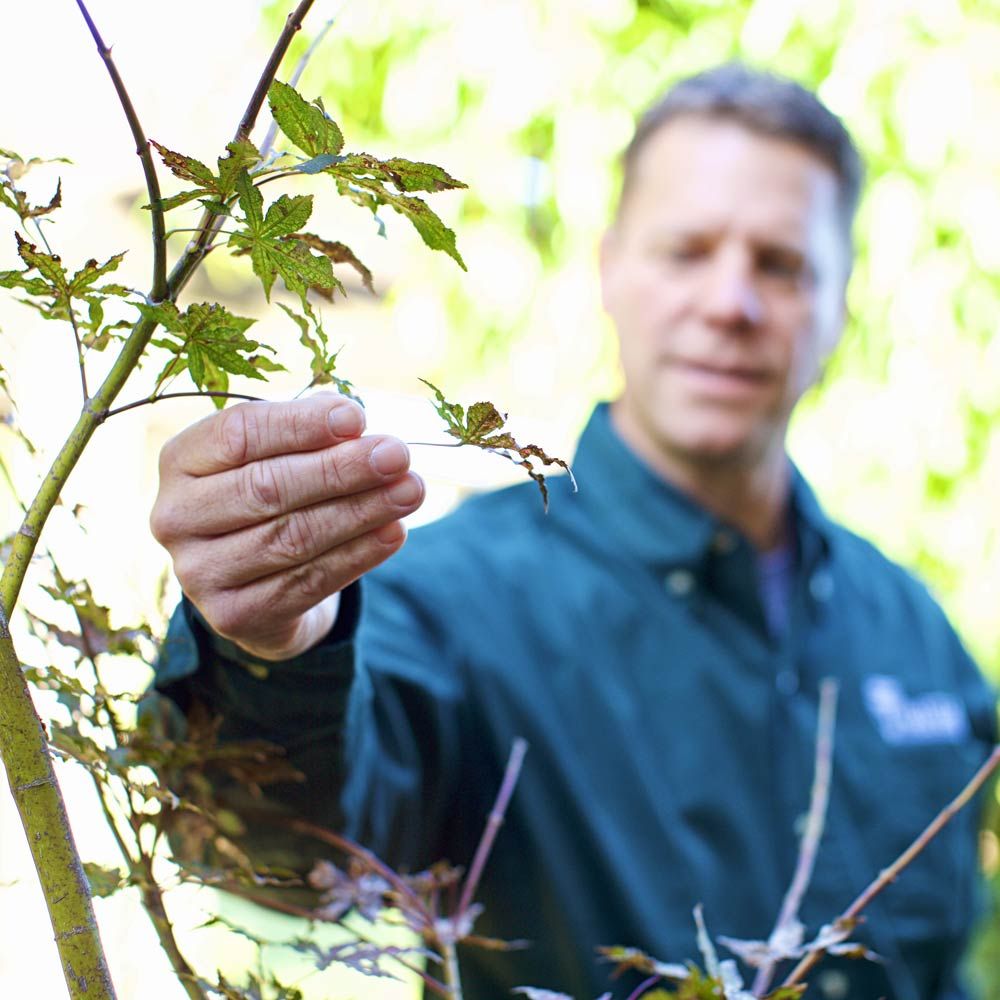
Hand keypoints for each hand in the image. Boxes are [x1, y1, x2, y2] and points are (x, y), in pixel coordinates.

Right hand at [150, 393, 423, 659]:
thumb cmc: (271, 496)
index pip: (238, 434)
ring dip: (361, 512)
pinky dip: (358, 555)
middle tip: (398, 456)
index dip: (299, 424)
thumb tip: (350, 420)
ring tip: (410, 490)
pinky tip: (395, 532)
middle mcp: (176, 516)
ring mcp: (200, 572)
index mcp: (180, 461)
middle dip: (341, 470)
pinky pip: (307, 581)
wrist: (254, 584)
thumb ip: (307, 433)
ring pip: (292, 537)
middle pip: (268, 488)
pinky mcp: (234, 615)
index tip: (357, 418)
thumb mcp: (277, 455)